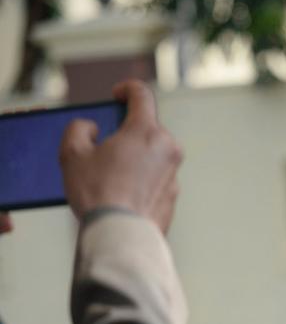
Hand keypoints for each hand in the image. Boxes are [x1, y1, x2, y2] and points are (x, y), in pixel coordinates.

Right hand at [59, 80, 182, 232]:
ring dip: (133, 158)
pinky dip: (140, 179)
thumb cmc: (97, 193)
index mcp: (146, 131)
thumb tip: (92, 127)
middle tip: (102, 147)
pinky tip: (120, 193)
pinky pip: (155, 178)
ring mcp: (174, 172)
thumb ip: (79, 129)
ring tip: (108, 175)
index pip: (142, 95)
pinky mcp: (174, 194)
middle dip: (125, 133)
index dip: (127, 89)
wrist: (120, 234)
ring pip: (151, 155)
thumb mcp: (72, 154)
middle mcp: (168, 148)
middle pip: (146, 129)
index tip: (117, 94)